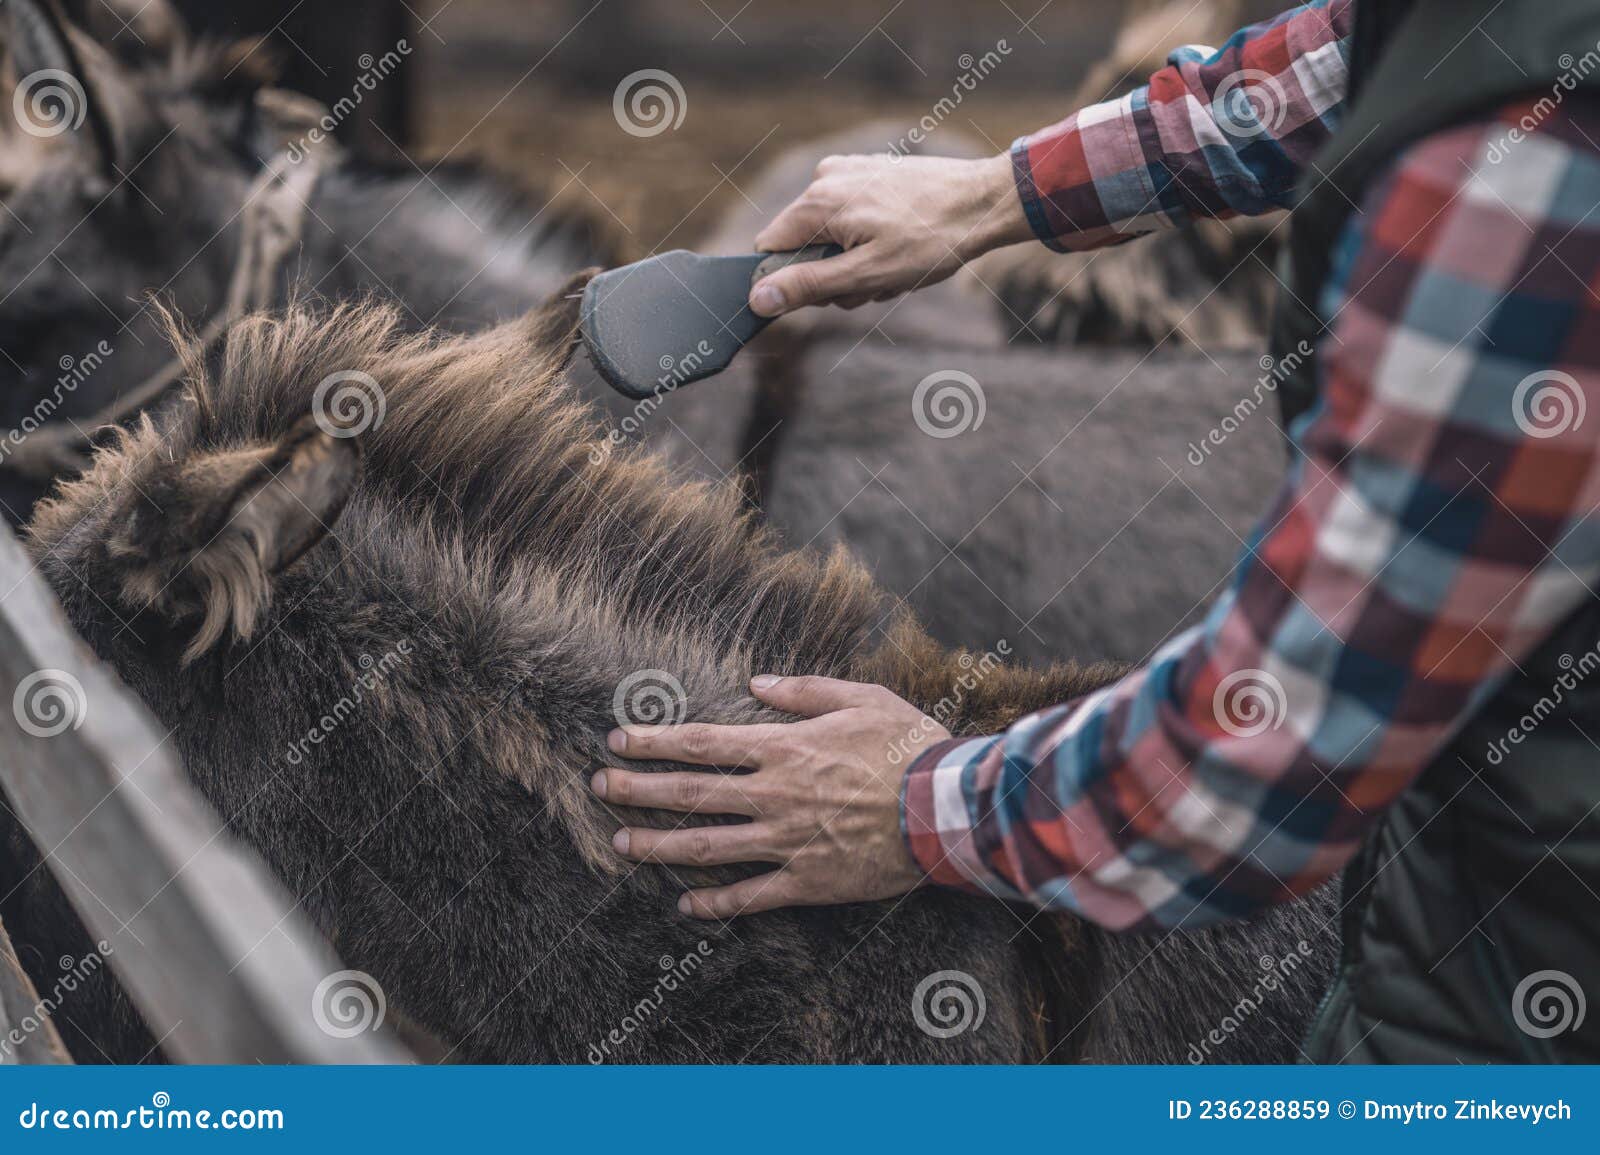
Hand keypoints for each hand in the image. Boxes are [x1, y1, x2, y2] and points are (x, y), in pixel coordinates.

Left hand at [590, 675, 950, 918]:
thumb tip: (756, 682)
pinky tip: (685, 905)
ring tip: (622, 843)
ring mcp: (787, 842)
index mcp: (785, 749)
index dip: (655, 741)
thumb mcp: (863, 698)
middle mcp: (774, 796)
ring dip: (658, 844)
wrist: (947, 809)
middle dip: (638, 789)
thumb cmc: (911, 747)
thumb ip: (805, 691)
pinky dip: (714, 903)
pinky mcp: (808, 882)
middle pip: (691, 793)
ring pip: (707, 846)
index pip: (703, 743)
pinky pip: (750, 897)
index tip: (618, 739)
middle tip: (599, 786)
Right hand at [748, 151, 1032, 316]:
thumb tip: (757, 298)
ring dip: (856, 263)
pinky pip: (850, 218)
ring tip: (895, 264)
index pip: (770, 252)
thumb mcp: (867, 275)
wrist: (985, 201)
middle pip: (802, 247)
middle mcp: (825, 179)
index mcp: (817, 203)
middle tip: (877, 281)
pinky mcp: (869, 173)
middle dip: (834, 276)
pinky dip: (870, 241)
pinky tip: (900, 245)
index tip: (834, 291)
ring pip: (830, 237)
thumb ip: (808, 286)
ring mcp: (848, 172)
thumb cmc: (932, 240)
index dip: (794, 282)